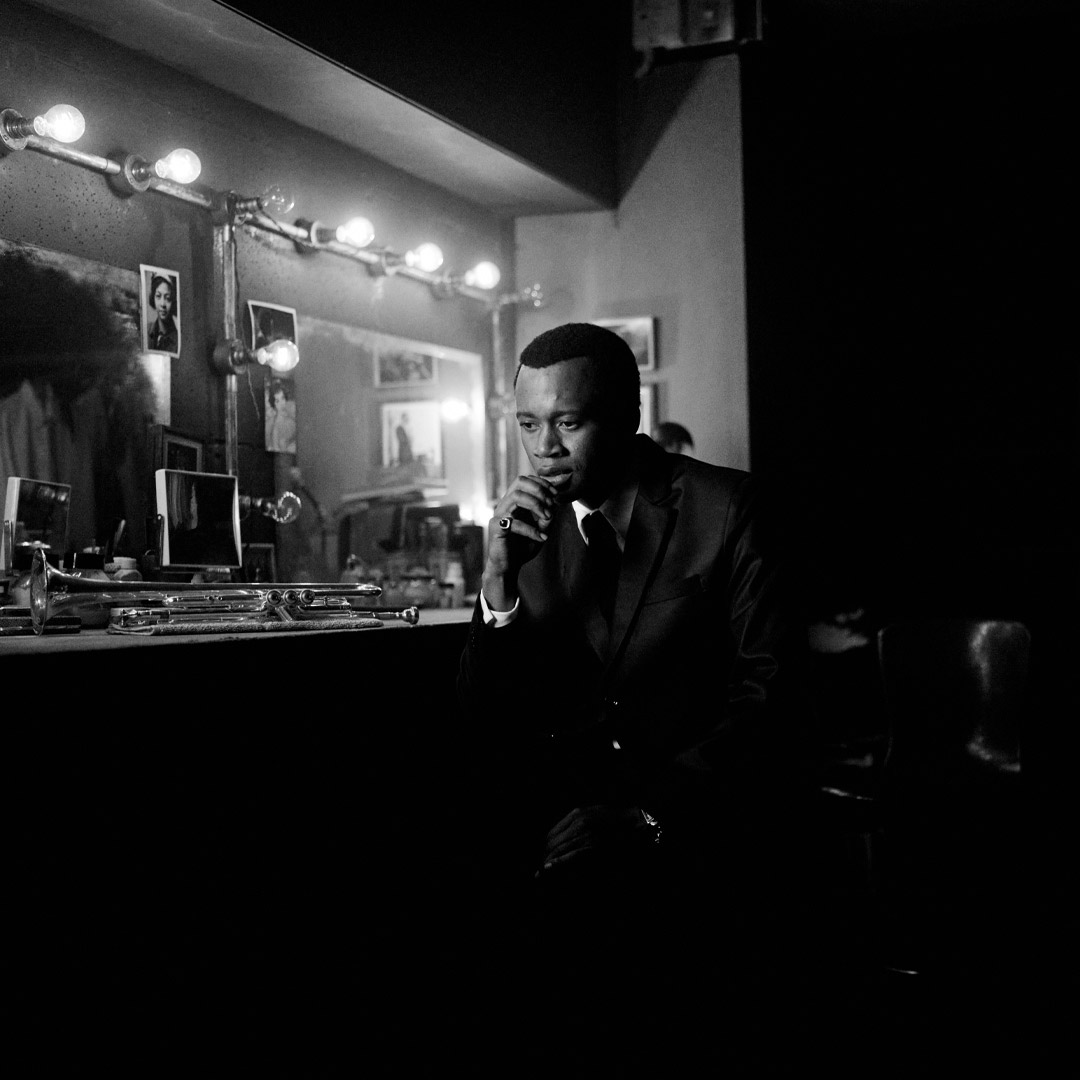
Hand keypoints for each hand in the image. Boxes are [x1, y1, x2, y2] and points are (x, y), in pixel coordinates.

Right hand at [482, 473, 561, 609]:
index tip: (555, 495)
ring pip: (516, 496)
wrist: (508, 566)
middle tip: (551, 505)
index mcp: (515, 502)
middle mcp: (506, 504)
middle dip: (539, 489)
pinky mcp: (496, 527)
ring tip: (547, 518)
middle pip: (519, 481)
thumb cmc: (523, 547)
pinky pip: (515, 523)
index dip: (542, 483)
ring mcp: (499, 514)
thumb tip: (555, 504)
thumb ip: (547, 516)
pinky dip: (531, 530)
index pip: (526, 480)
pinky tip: (541, 538)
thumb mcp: (541, 530)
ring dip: (536, 504)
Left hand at [536, 805, 649, 875]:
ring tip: (538, 873)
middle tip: (536, 870)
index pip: (551, 832)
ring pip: (559, 849)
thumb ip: (578, 823)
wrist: (639, 826)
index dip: (542, 847)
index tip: (538, 858)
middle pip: (551, 841)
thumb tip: (560, 837)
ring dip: (546, 862)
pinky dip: (559, 863)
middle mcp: (579, 821)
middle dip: (541, 856)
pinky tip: (548, 868)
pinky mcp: (595, 845)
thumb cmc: (617, 822)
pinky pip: (572, 855)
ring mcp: (587, 833)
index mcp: (577, 814)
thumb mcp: (594, 815)